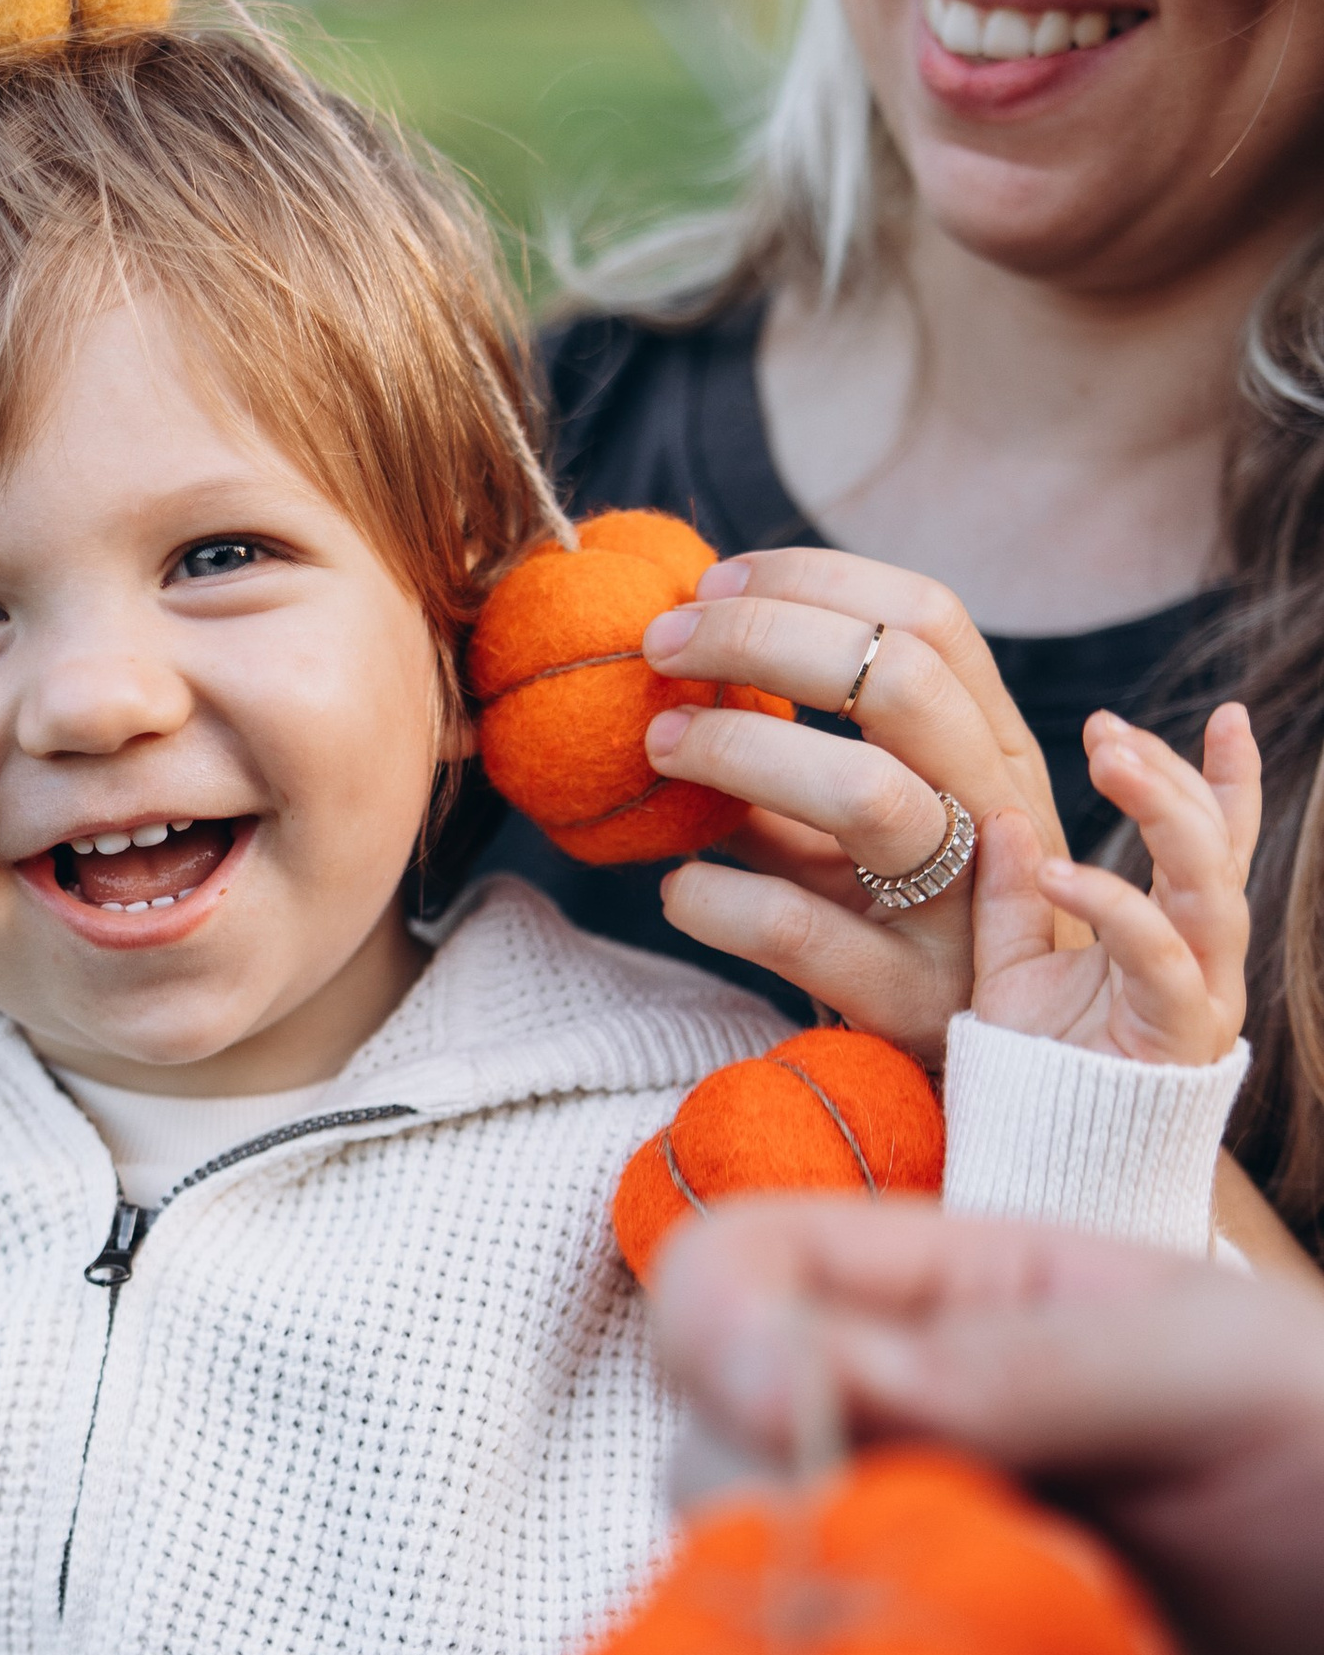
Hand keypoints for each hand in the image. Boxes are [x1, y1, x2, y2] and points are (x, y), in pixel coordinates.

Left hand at [636, 547, 1062, 1057]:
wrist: (990, 1073)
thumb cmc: (904, 920)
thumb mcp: (875, 821)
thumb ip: (800, 746)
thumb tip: (678, 660)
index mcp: (991, 747)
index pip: (930, 618)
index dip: (815, 581)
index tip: (713, 582)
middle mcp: (995, 813)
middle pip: (902, 680)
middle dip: (765, 638)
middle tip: (663, 645)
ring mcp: (959, 910)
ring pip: (868, 796)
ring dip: (743, 752)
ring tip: (659, 745)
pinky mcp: (906, 1001)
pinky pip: (800, 931)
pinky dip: (716, 896)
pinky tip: (677, 884)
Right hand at [651, 1195, 1323, 1654]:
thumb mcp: (1215, 1376)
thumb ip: (1005, 1369)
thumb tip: (771, 1367)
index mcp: (952, 1316)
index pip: (740, 1280)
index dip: (717, 1327)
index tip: (773, 1392)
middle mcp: (901, 1459)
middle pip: (704, 1462)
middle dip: (782, 1510)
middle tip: (954, 1548)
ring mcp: (909, 1617)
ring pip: (740, 1631)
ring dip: (831, 1654)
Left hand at [970, 707, 1256, 1067]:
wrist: (1036, 1160)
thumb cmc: (1033, 1068)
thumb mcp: (1009, 962)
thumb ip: (1011, 892)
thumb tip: (1000, 813)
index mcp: (1174, 934)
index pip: (1218, 843)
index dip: (1229, 779)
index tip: (1227, 713)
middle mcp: (1201, 961)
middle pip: (1217, 851)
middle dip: (1173, 780)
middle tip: (1110, 732)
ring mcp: (1198, 998)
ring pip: (1208, 891)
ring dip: (1165, 817)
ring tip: (1109, 763)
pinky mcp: (1175, 1037)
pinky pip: (1158, 957)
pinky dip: (1112, 905)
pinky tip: (1058, 868)